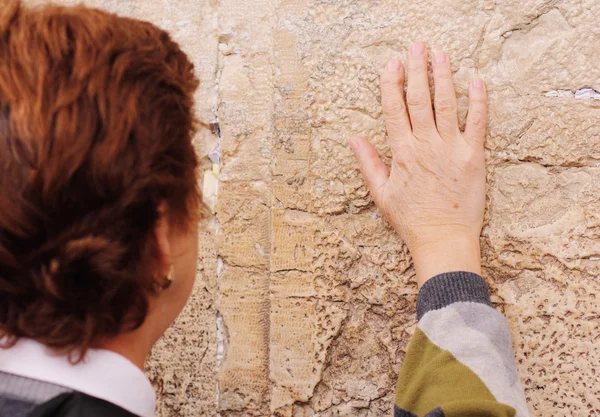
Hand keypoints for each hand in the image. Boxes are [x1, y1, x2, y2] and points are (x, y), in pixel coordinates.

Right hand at [350, 42, 487, 286]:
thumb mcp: (381, 193)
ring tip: (440, 54)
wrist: (443, 240)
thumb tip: (353, 138)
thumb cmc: (411, 220)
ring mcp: (451, 148)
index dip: (392, 83)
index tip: (392, 63)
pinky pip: (478, 122)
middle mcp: (426, 144)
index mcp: (402, 152)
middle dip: (417, 69)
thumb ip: (368, 163)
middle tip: (417, 46)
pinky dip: (477, 101)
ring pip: (446, 103)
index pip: (394, 108)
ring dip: (443, 76)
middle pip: (420, 98)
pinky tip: (475, 81)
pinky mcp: (474, 156)